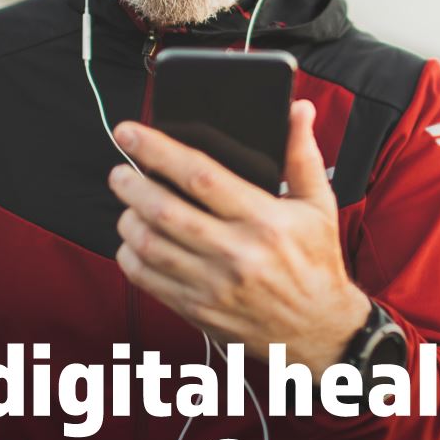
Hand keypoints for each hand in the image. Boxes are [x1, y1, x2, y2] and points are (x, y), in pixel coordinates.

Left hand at [108, 99, 369, 379]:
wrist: (318, 330)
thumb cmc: (316, 262)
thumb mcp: (319, 206)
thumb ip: (302, 155)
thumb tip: (297, 110)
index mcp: (266, 221)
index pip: (202, 176)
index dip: (159, 150)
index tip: (131, 133)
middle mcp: (238, 254)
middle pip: (165, 210)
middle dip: (132, 184)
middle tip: (120, 171)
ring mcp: (215, 286)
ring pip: (150, 245)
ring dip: (128, 218)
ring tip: (128, 203)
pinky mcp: (200, 310)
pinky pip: (148, 280)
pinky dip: (130, 256)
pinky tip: (134, 241)